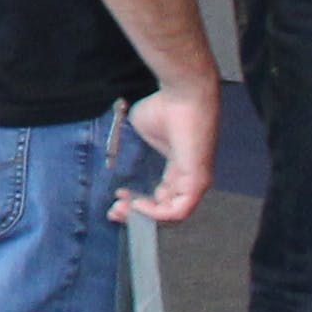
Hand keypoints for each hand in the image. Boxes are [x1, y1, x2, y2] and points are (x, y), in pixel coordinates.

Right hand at [116, 70, 219, 225]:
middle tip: (115, 211)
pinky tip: (138, 204)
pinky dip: (156, 214)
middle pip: (165, 210)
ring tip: (123, 209)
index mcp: (179, 169)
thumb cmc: (165, 107)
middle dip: (137, 214)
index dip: (139, 202)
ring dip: (144, 216)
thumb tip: (119, 156)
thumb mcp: (144, 132)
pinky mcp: (197, 181)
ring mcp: (195, 182)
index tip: (117, 197)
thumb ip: (135, 150)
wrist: (183, 95)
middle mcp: (189, 179)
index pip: (162, 198)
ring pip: (172, 215)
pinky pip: (178, 211)